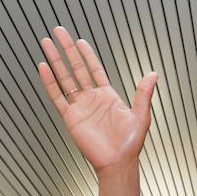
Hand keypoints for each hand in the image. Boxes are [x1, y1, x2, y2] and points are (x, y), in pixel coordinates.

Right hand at [39, 26, 157, 173]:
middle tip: (58, 32)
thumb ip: (144, 94)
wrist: (118, 163)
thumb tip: (153, 74)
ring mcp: (80, 107)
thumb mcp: (141, 116)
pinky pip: (57, 97)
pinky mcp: (70, 118)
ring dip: (55, 61)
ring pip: (64, 79)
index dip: (87, 55)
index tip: (80, 41)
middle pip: (76, 68)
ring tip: (46, 44)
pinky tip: (43, 68)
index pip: (94, 69)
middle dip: (67, 50)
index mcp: (108, 96)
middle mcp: (92, 98)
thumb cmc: (130, 143)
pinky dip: (50, 82)